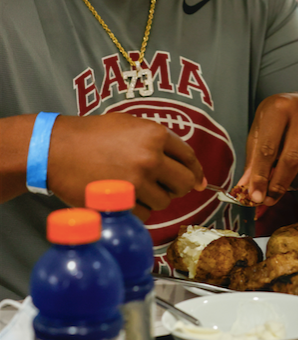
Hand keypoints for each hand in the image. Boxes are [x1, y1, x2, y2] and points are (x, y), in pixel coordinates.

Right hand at [47, 113, 205, 209]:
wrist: (57, 148)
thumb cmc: (91, 135)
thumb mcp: (130, 125)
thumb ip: (160, 142)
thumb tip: (191, 169)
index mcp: (155, 134)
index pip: (189, 157)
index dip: (195, 171)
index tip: (198, 181)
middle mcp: (151, 157)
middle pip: (184, 183)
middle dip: (177, 187)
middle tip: (162, 185)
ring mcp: (137, 181)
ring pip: (165, 202)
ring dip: (154, 198)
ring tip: (134, 186)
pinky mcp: (123, 201)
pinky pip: (145, 214)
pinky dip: (138, 209)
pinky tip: (123, 196)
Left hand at [241, 93, 297, 204]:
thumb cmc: (277, 121)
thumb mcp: (260, 132)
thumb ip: (253, 160)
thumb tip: (246, 190)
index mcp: (279, 107)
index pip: (268, 148)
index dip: (260, 176)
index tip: (255, 197)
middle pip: (292, 159)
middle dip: (279, 185)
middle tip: (270, 200)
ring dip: (296, 183)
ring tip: (285, 186)